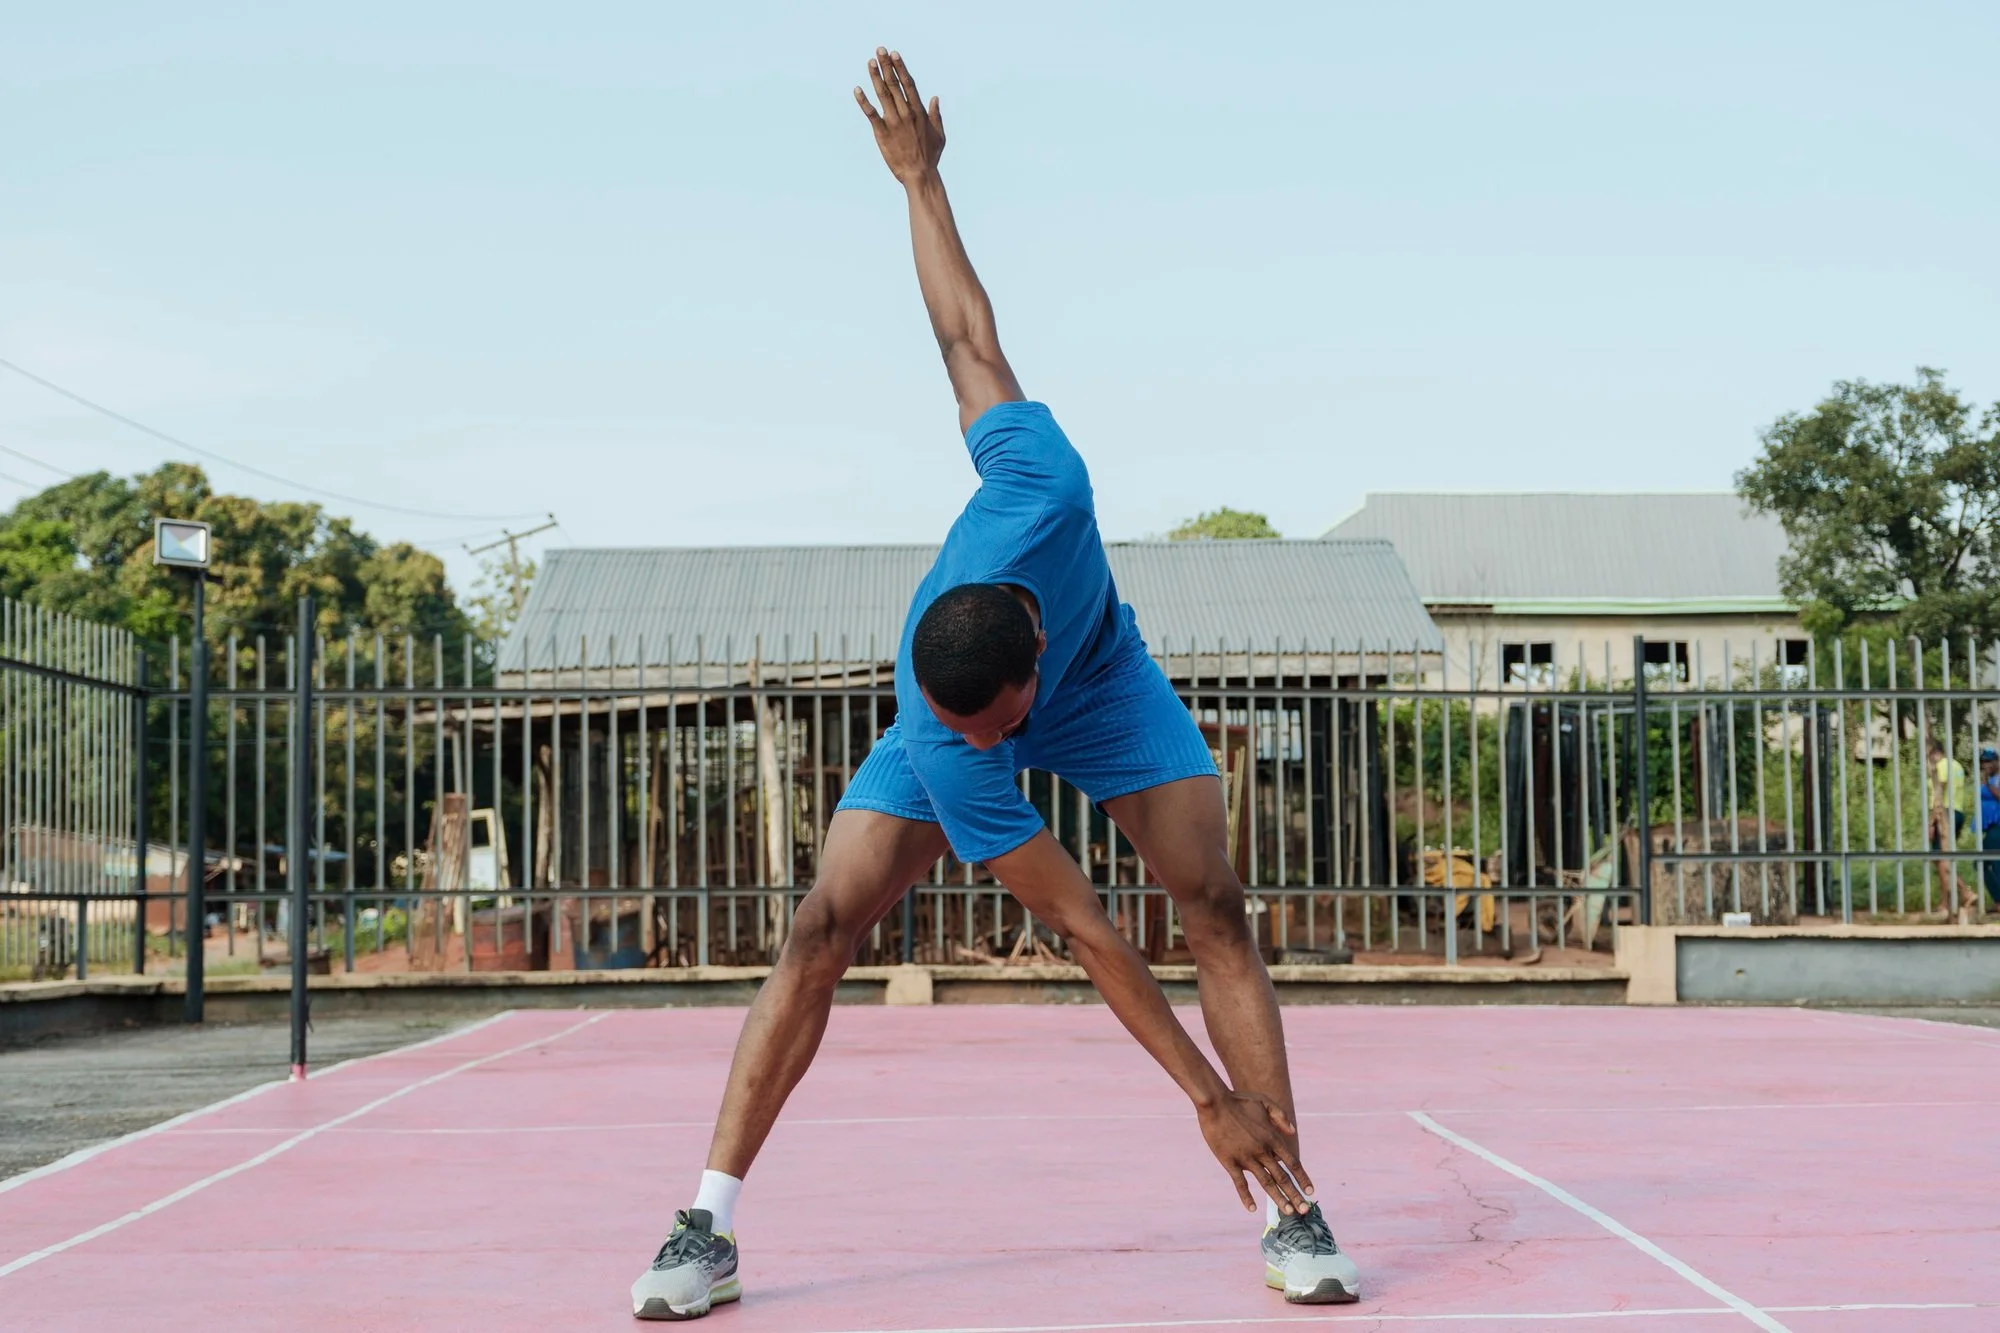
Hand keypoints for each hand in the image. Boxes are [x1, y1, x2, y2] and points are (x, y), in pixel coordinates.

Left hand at [854, 48, 943, 184]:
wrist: (919, 174)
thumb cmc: (930, 156)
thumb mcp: (939, 134)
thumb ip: (936, 115)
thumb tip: (935, 98)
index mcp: (919, 112)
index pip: (908, 84)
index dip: (900, 68)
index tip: (895, 55)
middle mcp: (906, 113)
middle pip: (894, 84)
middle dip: (887, 66)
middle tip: (880, 50)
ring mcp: (893, 122)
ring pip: (883, 94)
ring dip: (876, 77)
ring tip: (870, 62)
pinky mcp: (882, 133)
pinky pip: (871, 114)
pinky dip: (863, 101)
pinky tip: (857, 89)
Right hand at [1196, 1091, 1313, 1215]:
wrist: (1214, 1102)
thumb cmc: (1239, 1100)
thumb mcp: (1265, 1102)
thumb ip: (1281, 1116)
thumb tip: (1293, 1132)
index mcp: (1272, 1138)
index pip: (1292, 1162)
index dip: (1302, 1178)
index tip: (1310, 1191)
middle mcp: (1262, 1151)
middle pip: (1282, 1177)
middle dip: (1295, 1195)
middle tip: (1304, 1210)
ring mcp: (1246, 1157)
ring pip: (1266, 1182)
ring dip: (1278, 1198)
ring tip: (1288, 1212)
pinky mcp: (1230, 1161)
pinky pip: (1240, 1183)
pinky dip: (1246, 1196)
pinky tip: (1252, 1208)